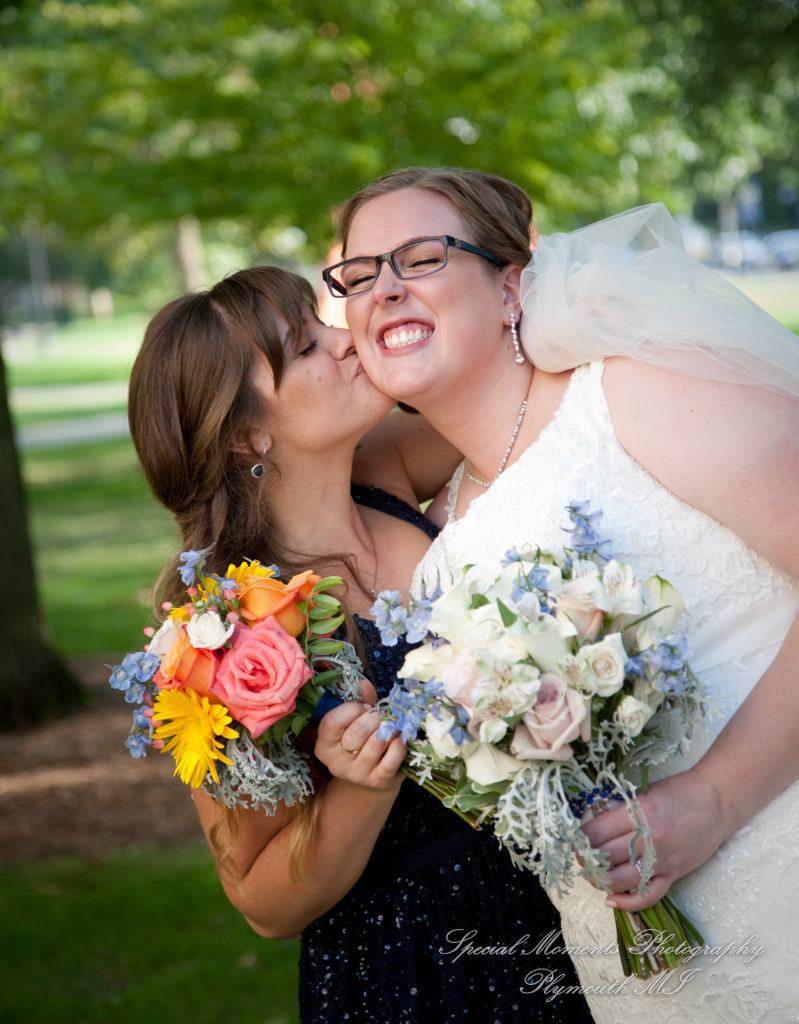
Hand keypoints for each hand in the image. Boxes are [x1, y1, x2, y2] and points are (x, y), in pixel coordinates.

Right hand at [314, 682, 405, 792]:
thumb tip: (363, 684)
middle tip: (382, 714)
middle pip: (357, 731)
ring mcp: (357, 774)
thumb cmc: (360, 742)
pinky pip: (392, 758)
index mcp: (324, 745)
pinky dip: (399, 743)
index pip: (332, 722)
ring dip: (390, 727)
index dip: (352, 708)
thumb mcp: (353, 722)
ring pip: (377, 742)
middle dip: (375, 716)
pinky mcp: (378, 781)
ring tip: (393, 723)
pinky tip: (399, 738)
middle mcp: (336, 762)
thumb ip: (359, 701)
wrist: (368, 782)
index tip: (365, 706)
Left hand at [580, 768, 727, 910]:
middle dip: (586, 858)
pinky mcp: (674, 874)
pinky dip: (627, 901)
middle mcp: (649, 838)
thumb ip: (619, 809)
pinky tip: (611, 898)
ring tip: (592, 874)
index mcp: (638, 812)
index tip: (575, 837)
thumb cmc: (679, 792)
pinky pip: (647, 895)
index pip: (597, 832)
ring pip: (621, 880)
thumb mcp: (643, 793)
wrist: (716, 802)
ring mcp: (662, 859)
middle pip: (605, 856)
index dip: (580, 837)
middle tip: (580, 855)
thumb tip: (592, 823)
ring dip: (600, 880)